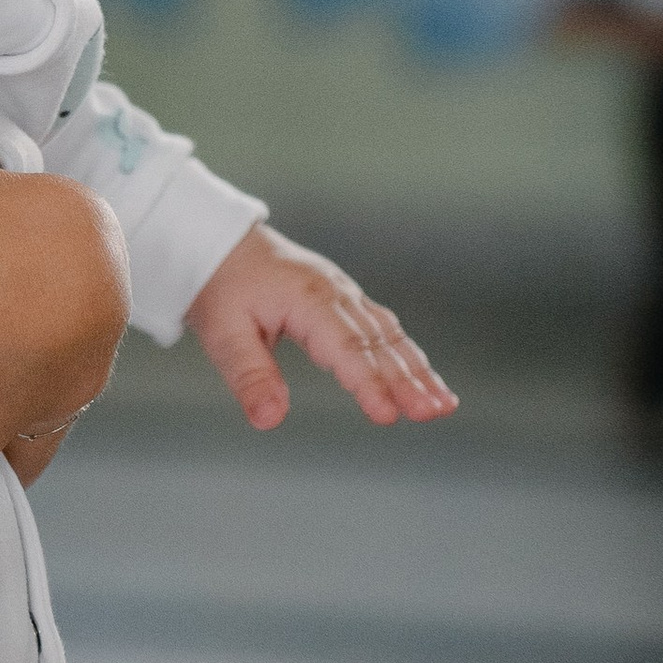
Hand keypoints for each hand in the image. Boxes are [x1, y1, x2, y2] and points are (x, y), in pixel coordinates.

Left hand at [186, 224, 456, 431]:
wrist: (218, 243)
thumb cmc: (220, 286)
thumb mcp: (222, 333)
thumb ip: (249, 376)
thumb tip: (270, 418)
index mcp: (307, 299)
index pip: (346, 348)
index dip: (369, 383)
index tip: (388, 414)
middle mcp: (335, 294)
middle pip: (379, 343)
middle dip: (410, 380)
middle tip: (434, 413)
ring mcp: (344, 295)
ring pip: (389, 336)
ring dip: (418, 371)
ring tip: (444, 405)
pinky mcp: (345, 301)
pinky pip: (384, 329)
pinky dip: (407, 356)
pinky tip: (425, 381)